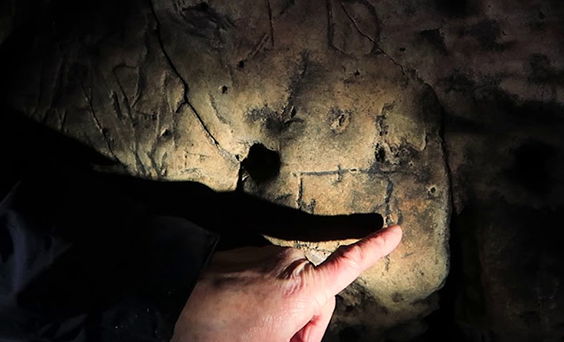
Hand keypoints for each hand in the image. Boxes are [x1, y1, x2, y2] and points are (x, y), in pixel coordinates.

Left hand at [172, 225, 402, 341]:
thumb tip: (301, 333)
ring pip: (291, 287)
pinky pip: (267, 278)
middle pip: (317, 295)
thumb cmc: (221, 336)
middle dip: (306, 324)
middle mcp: (288, 263)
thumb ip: (301, 338)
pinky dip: (263, 298)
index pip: (349, 264)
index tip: (394, 231)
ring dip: (283, 312)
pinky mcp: (243, 255)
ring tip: (253, 334)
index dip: (375, 249)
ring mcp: (263, 256)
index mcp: (301, 288)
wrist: (168, 309)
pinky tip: (238, 319)